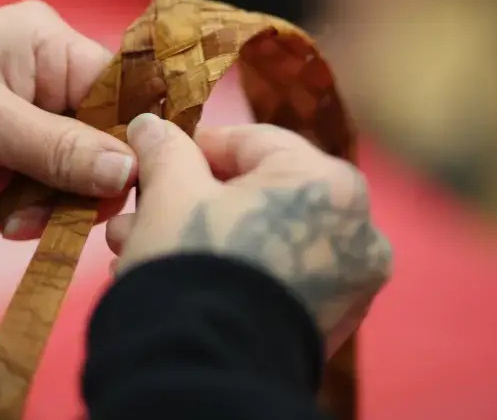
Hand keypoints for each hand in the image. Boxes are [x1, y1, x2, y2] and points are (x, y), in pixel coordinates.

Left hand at [0, 0, 137, 237]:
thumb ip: (60, 148)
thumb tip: (132, 169)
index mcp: (47, 43)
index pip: (119, 86)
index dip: (132, 134)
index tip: (134, 181)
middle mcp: (49, 76)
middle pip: (105, 133)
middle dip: (89, 179)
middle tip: (71, 217)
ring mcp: (33, 119)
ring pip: (82, 167)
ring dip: (60, 202)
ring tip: (22, 224)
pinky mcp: (17, 155)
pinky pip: (52, 186)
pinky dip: (39, 210)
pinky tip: (12, 225)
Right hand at [106, 114, 391, 355]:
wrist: (206, 371)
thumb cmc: (193, 264)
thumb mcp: (169, 194)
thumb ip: (165, 150)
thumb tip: (151, 125)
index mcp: (328, 181)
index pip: (253, 142)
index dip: (196, 147)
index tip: (157, 155)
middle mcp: (357, 227)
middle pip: (259, 193)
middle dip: (191, 200)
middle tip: (140, 208)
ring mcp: (351, 280)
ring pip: (265, 237)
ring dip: (204, 235)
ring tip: (140, 246)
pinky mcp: (333, 322)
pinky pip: (277, 276)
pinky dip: (234, 270)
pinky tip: (181, 275)